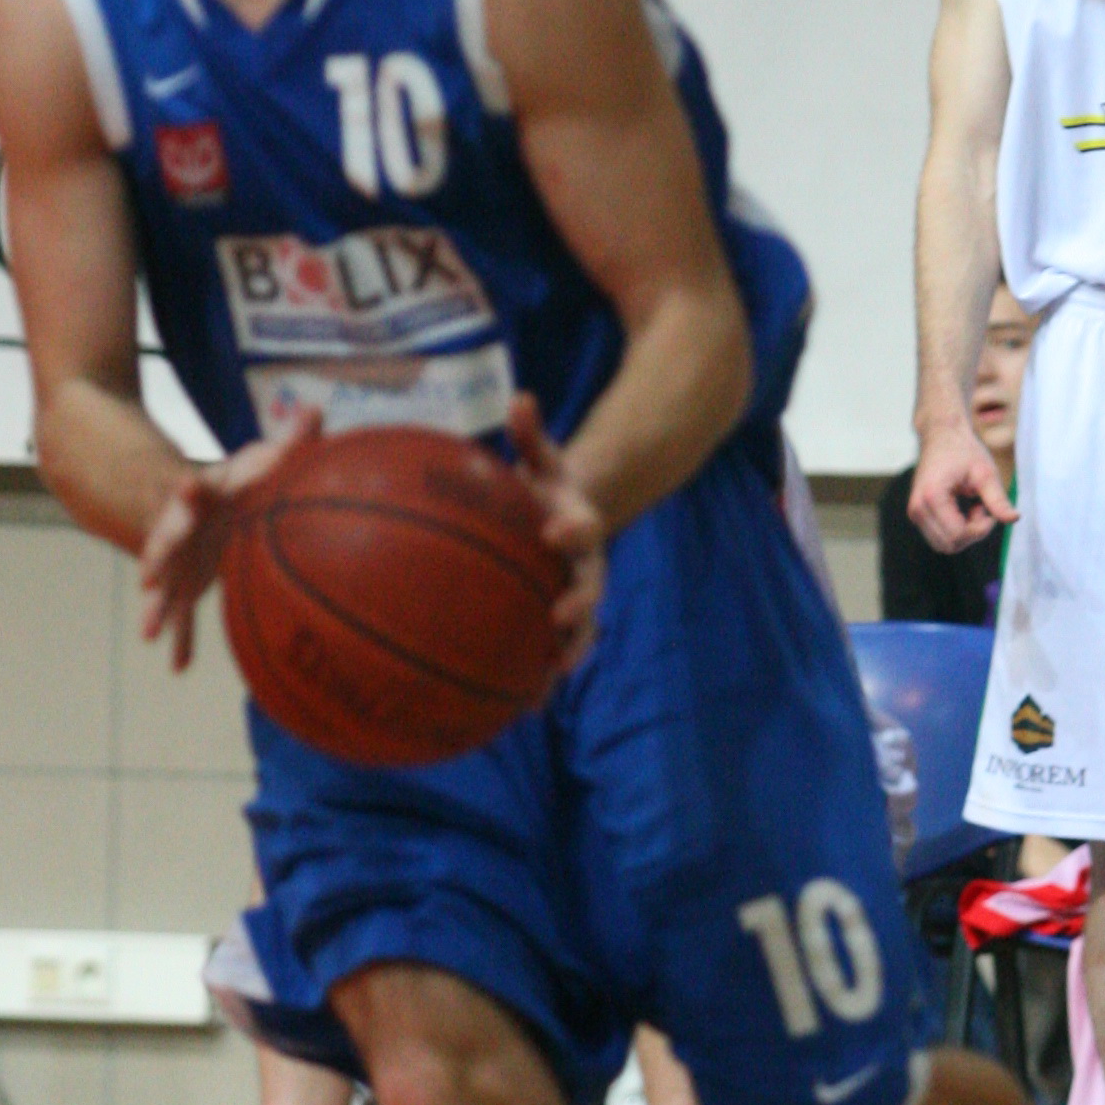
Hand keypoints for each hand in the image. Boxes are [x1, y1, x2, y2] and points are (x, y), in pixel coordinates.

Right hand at [138, 407, 320, 671]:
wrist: (197, 500)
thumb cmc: (236, 480)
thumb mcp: (257, 460)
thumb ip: (287, 442)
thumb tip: (316, 410)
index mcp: (200, 495)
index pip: (193, 489)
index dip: (191, 489)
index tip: (191, 487)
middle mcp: (182, 527)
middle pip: (165, 539)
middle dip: (158, 554)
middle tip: (147, 573)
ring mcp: (178, 558)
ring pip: (163, 583)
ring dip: (158, 607)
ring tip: (149, 633)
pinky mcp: (184, 581)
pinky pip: (182, 613)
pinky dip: (182, 639)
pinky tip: (178, 667)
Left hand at [504, 393, 603, 678]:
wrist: (569, 520)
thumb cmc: (545, 490)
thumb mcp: (541, 459)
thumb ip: (531, 434)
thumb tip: (520, 398)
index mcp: (580, 526)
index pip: (584, 527)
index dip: (573, 529)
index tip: (555, 531)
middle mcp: (586, 567)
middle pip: (590, 590)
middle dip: (579, 606)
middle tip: (559, 617)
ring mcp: (576, 598)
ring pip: (577, 633)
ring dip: (563, 657)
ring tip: (541, 684)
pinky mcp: (560, 624)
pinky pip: (551, 653)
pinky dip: (537, 679)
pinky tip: (514, 706)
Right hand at [906, 414, 1013, 553]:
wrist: (941, 435)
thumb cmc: (963, 451)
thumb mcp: (985, 473)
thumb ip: (998, 500)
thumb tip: (1014, 519)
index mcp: (932, 497)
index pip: (958, 535)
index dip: (980, 529)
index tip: (989, 509)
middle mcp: (918, 509)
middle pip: (950, 545)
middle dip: (973, 533)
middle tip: (982, 507)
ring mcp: (915, 513)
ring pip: (945, 545)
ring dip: (965, 533)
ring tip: (974, 507)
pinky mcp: (918, 514)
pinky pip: (940, 537)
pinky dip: (957, 530)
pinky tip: (965, 509)